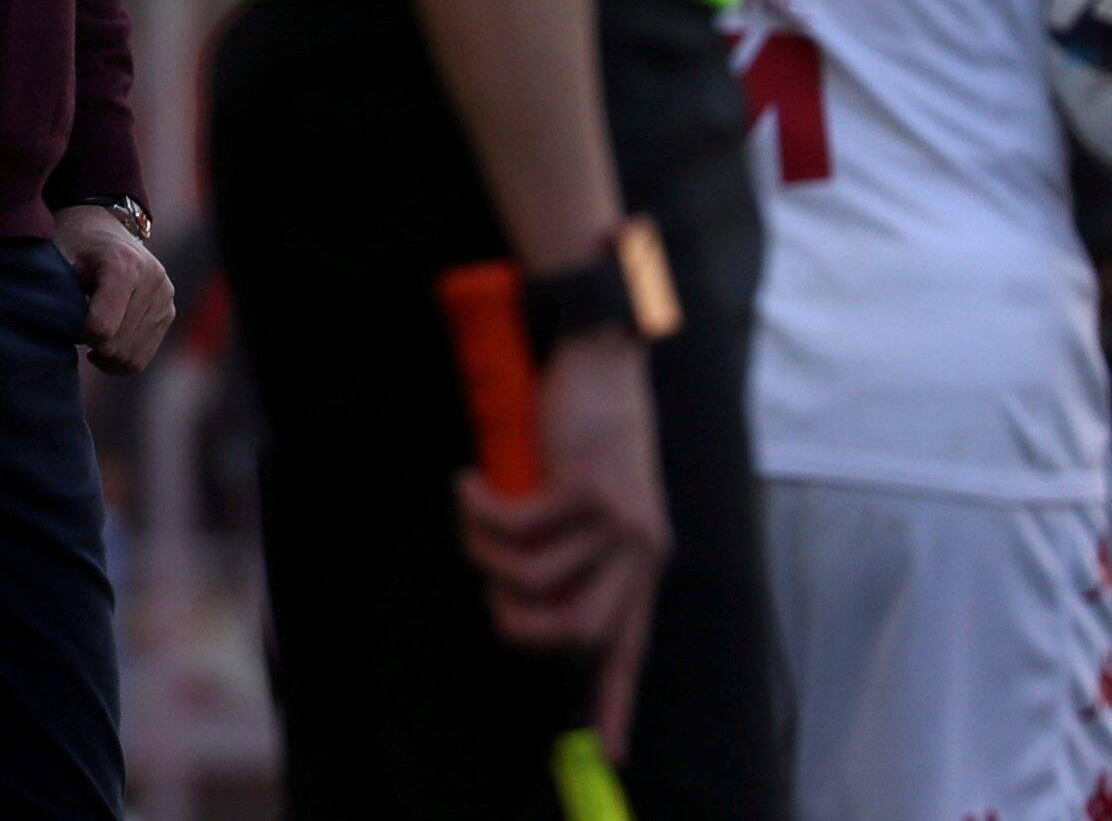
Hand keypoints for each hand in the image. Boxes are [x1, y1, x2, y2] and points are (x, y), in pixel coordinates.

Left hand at [54, 206, 175, 372]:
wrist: (102, 228)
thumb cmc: (74, 245)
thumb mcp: (58, 260)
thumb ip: (58, 294)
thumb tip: (56, 331)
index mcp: (124, 265)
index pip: (101, 329)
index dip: (77, 333)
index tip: (66, 320)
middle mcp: (152, 279)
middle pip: (116, 346)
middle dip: (91, 345)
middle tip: (75, 327)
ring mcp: (164, 296)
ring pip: (131, 357)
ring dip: (105, 355)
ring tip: (89, 333)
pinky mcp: (168, 311)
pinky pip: (142, 357)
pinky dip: (119, 358)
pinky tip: (103, 341)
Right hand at [455, 331, 668, 757]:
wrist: (600, 356)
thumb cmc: (586, 428)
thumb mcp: (589, 500)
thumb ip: (574, 552)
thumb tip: (527, 602)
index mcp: (643, 564)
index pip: (629, 649)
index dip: (612, 705)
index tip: (602, 755)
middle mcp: (641, 551)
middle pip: (574, 631)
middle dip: (515, 621)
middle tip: (487, 582)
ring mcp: (620, 521)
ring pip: (533, 578)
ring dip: (483, 550)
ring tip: (472, 511)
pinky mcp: (591, 487)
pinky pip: (516, 527)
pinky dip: (478, 510)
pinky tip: (467, 483)